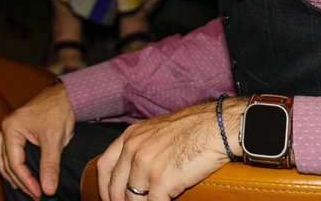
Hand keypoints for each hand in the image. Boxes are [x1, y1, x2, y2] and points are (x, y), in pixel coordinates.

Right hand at [0, 83, 75, 198]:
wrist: (66, 96)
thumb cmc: (58, 112)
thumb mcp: (55, 141)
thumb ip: (50, 166)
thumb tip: (48, 189)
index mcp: (11, 128)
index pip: (14, 162)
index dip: (25, 180)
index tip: (38, 193)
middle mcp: (7, 127)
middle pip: (3, 160)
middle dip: (17, 179)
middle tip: (32, 193)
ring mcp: (11, 127)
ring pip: (1, 155)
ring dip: (10, 172)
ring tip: (22, 186)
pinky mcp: (18, 129)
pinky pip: (7, 149)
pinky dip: (12, 162)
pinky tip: (21, 171)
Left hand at [95, 96, 245, 200]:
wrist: (216, 127)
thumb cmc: (193, 129)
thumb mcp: (156, 131)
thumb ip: (140, 147)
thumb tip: (133, 171)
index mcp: (130, 136)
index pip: (104, 166)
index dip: (104, 187)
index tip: (110, 198)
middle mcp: (133, 149)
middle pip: (115, 186)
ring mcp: (145, 165)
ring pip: (132, 199)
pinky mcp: (161, 180)